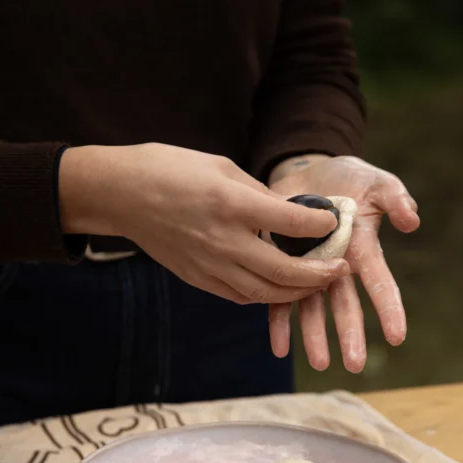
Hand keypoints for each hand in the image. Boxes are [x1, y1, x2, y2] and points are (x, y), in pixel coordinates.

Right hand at [59, 143, 350, 303]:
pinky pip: (239, 296)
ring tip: (316, 284)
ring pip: (264, 292)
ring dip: (296, 292)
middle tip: (340, 269)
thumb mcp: (221, 166)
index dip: (321, 225)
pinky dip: (265, 295)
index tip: (334, 223)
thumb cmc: (170, 169)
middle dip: (319, 274)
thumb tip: (289, 214)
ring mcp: (208, 264)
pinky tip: (279, 288)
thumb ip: (257, 194)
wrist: (121, 195)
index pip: (291, 223)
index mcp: (231, 204)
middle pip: (283, 271)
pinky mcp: (197, 278)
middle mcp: (223, 240)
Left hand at [267, 155, 419, 372]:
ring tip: (319, 364)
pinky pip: (278, 297)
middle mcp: (336, 265)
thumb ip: (395, 198)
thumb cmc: (350, 178)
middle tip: (354, 365)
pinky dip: (279, 322)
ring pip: (312, 307)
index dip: (389, 309)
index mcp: (362, 249)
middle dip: (349, 334)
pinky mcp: (282, 263)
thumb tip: (412, 220)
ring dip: (315, 336)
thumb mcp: (377, 182)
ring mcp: (309, 266)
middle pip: (345, 304)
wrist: (308, 172)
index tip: (397, 337)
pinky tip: (279, 348)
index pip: (379, 282)